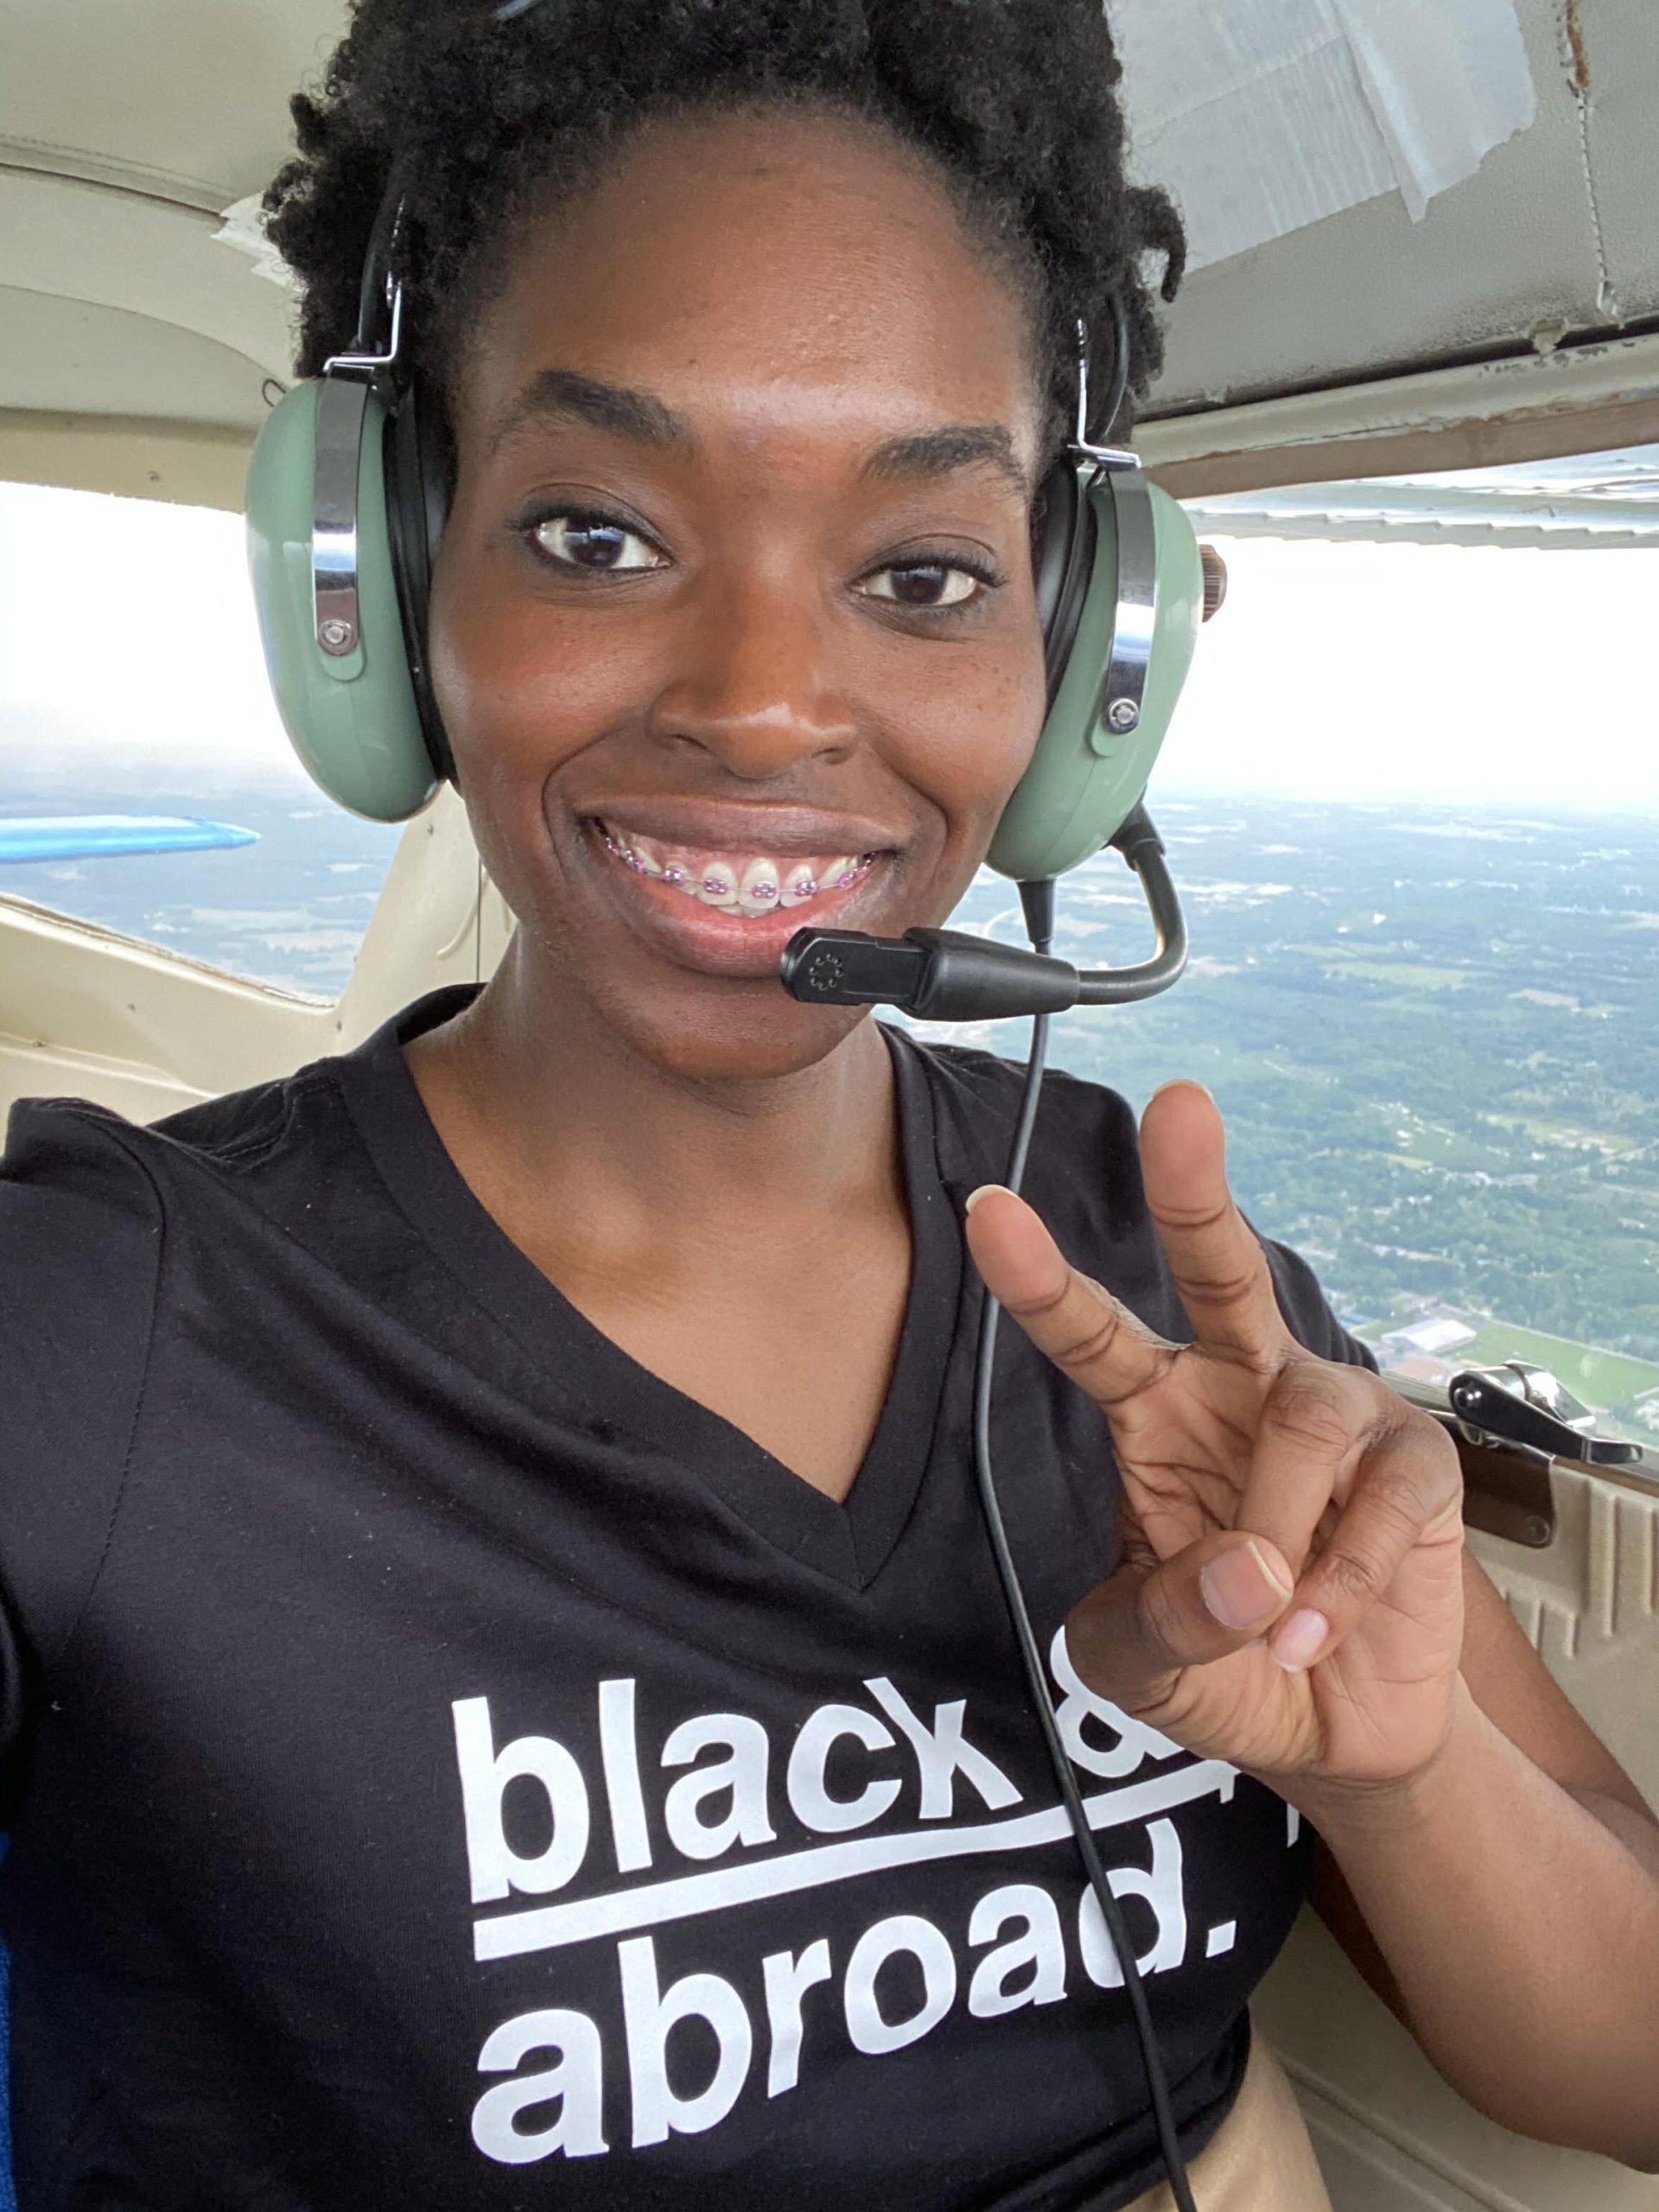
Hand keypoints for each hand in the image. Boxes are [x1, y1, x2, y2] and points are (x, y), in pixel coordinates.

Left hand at [963, 1081, 1466, 1799]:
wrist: (1335, 1730)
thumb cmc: (1221, 1664)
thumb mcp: (1143, 1666)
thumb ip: (1161, 1624)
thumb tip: (1249, 1569)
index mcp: (1152, 1414)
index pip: (1090, 1335)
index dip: (1039, 1277)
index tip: (987, 1209)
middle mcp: (1240, 1388)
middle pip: (1221, 1269)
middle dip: (1195, 1188)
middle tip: (1178, 1107)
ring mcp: (1334, 1415)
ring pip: (1304, 1417)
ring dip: (1280, 1527)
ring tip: (1273, 1621)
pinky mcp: (1414, 1462)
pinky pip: (1383, 1493)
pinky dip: (1346, 1576)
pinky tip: (1320, 1628)